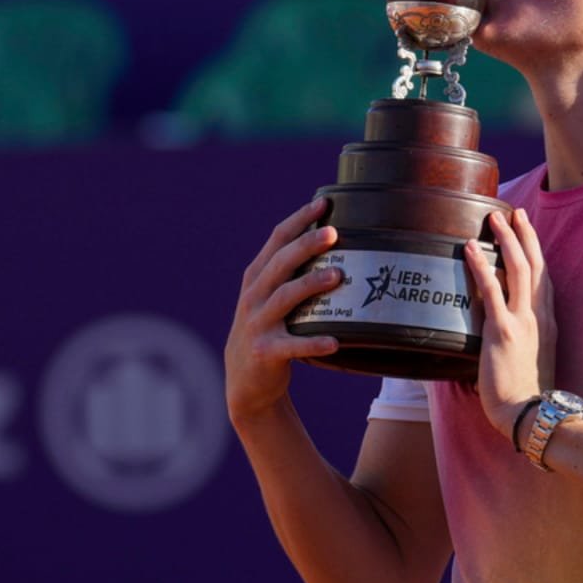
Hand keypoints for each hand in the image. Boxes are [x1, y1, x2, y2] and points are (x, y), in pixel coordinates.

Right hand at [225, 198, 341, 425]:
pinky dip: (313, 343)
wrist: (245, 379)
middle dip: (306, 245)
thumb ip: (288, 272)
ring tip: (337, 276)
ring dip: (311, 285)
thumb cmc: (267, 328)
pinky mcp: (266, 351)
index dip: (299, 219)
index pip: (277, 239)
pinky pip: (293, 346)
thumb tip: (330, 240)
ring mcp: (258, 323)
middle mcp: (254, 295)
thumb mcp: (268, 296)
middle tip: (333, 233)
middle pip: (280, 263)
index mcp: (257, 276)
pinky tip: (334, 342)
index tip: (324, 203)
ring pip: (285, 298)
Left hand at [465, 208, 556, 442]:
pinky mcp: (504, 330)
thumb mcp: (531, 358)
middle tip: (514, 213)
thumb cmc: (526, 394)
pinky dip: (481, 265)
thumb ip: (522, 338)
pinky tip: (470, 248)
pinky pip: (491, 290)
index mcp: (547, 323)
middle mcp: (539, 316)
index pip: (544, 279)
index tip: (527, 232)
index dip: (536, 253)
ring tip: (494, 218)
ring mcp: (524, 321)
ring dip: (506, 240)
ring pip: (518, 269)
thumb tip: (502, 330)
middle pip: (535, 265)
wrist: (529, 415)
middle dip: (525, 236)